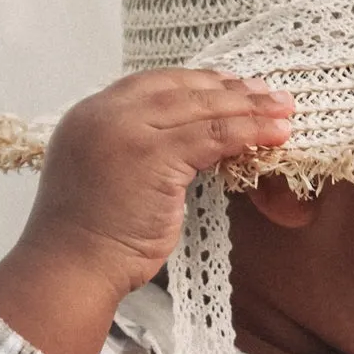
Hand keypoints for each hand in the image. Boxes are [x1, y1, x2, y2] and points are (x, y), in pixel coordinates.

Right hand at [0, 70, 293, 353]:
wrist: (70, 269)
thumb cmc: (87, 241)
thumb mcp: (103, 179)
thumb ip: (131, 152)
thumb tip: (179, 149)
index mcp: (88, 116)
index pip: (150, 85)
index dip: (195, 84)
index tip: (228, 86)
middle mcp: (104, 114)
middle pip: (179, 89)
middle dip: (228, 89)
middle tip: (268, 94)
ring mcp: (127, 132)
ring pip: (201, 109)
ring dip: (249, 107)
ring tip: (283, 110)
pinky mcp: (153, 156)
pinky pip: (212, 136)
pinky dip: (248, 131)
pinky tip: (275, 133)